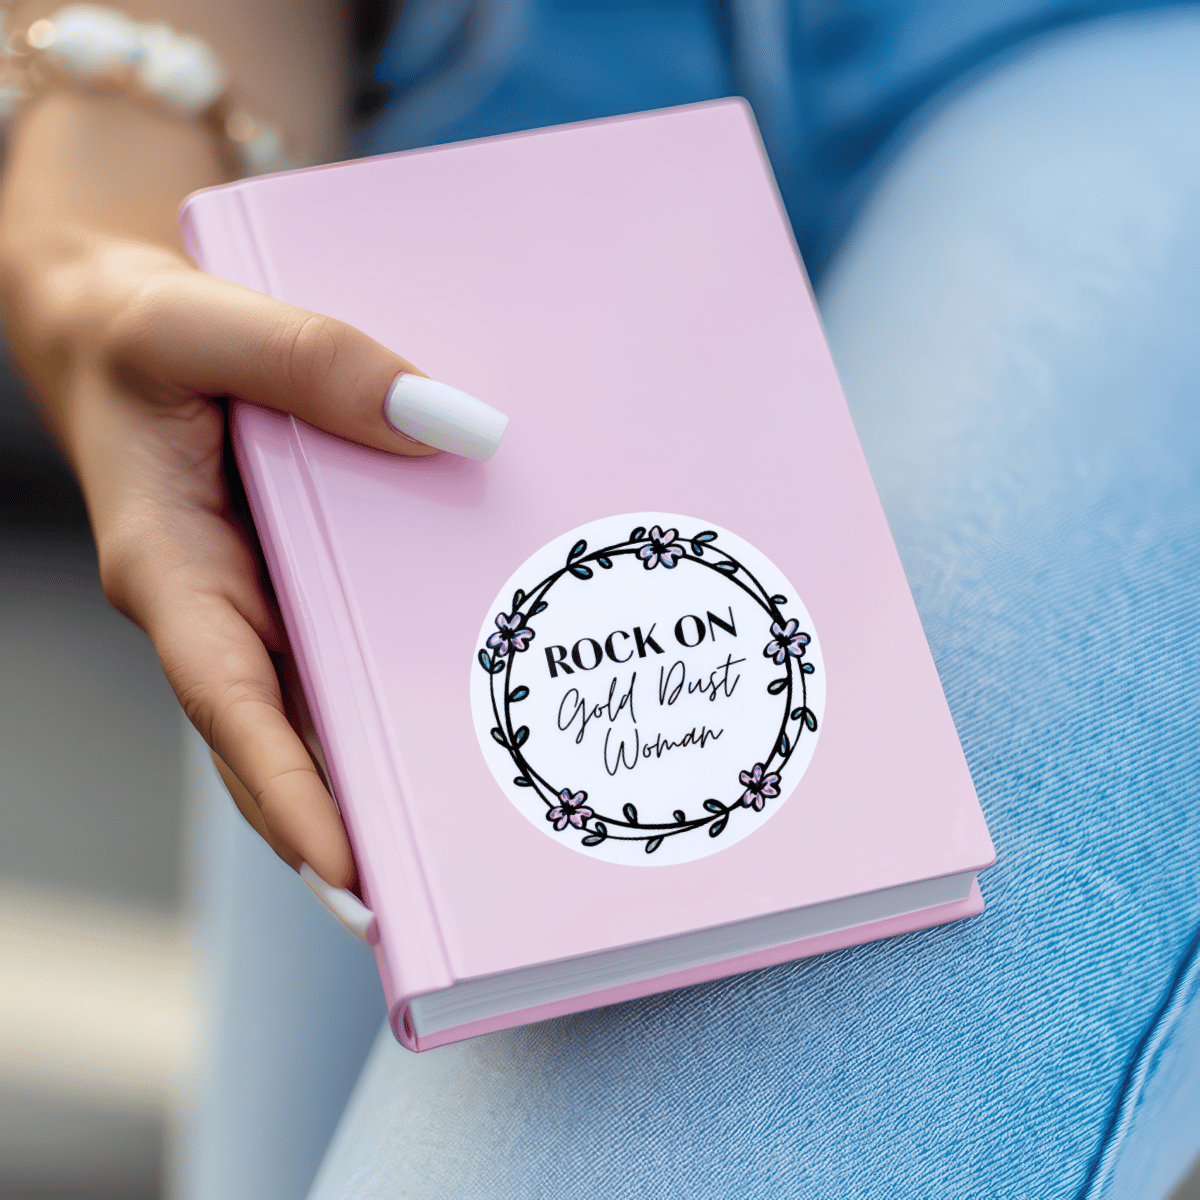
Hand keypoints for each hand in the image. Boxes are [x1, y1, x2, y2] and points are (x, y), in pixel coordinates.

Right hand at [2, 221, 433, 885]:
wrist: (119, 320)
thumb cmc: (136, 331)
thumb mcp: (199, 323)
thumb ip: (309, 362)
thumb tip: (452, 426)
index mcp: (172, 573)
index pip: (229, 705)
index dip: (286, 792)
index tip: (347, 873)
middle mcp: (219, 609)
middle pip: (284, 740)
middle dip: (347, 823)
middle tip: (435, 899)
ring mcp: (261, 602)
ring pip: (321, 705)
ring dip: (380, 767)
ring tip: (469, 833)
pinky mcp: (297, 578)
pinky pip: (347, 643)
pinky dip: (394, 681)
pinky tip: (469, 695)